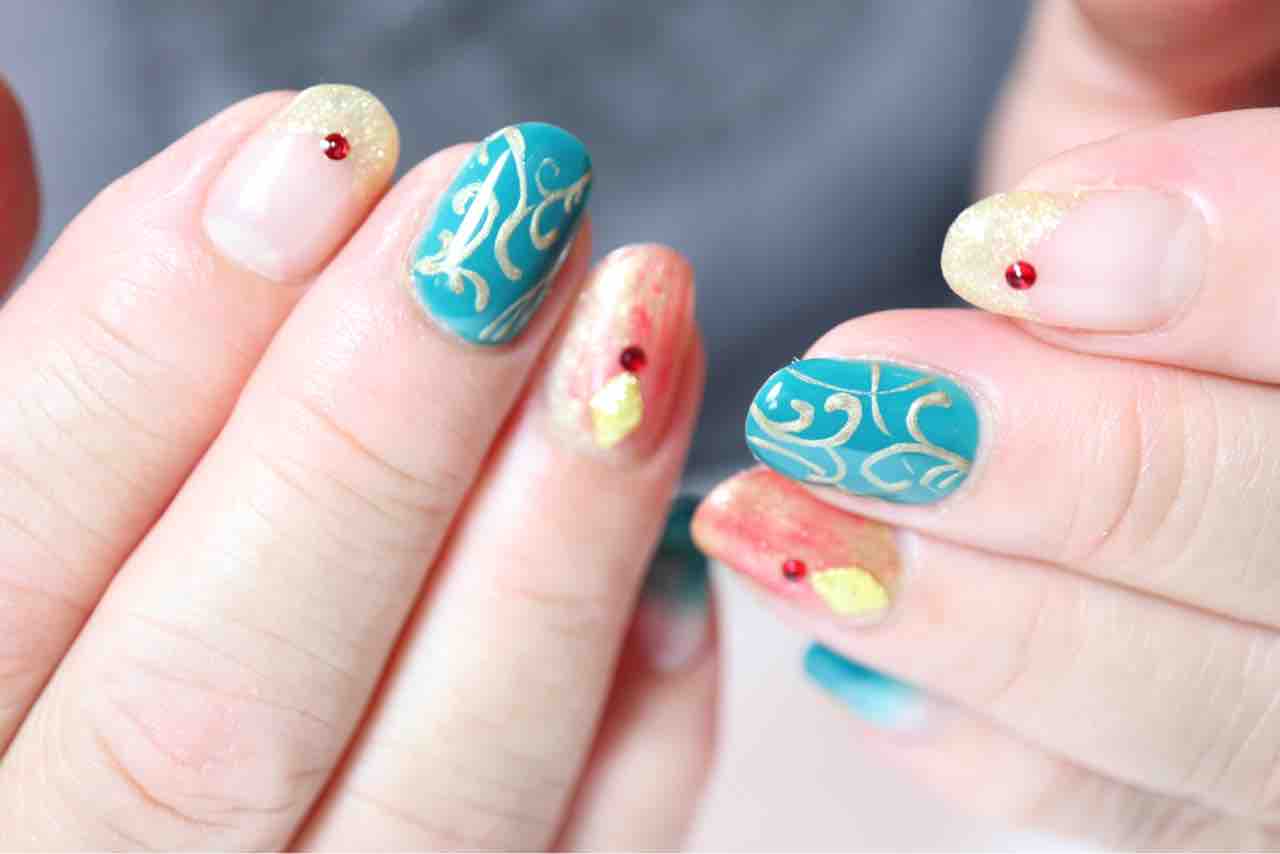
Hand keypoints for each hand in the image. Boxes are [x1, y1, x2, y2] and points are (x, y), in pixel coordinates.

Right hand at [0, 83, 712, 848]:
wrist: (136, 836)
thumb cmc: (45, 667)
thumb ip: (1, 371)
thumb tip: (0, 119)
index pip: (13, 548)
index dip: (157, 338)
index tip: (320, 150)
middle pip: (223, 700)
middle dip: (380, 433)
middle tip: (511, 222)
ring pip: (430, 799)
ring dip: (553, 554)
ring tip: (640, 334)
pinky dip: (639, 727)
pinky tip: (675, 569)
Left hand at [693, 1, 1279, 846]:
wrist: (1176, 309)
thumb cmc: (1199, 173)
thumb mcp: (1207, 69)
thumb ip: (1182, 33)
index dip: (1238, 278)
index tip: (1008, 248)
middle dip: (1073, 475)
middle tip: (845, 401)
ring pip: (1217, 714)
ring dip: (984, 625)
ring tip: (783, 527)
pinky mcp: (1220, 777)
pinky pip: (1125, 806)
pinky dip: (987, 746)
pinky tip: (853, 658)